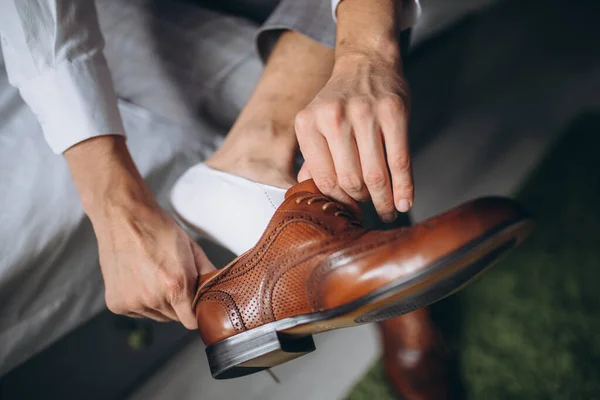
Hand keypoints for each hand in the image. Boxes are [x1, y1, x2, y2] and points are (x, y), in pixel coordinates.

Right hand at [93, 199, 214, 328]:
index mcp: (176, 286)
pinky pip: (137, 312)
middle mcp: (153, 299)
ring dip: (158, 303)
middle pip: (175, 318)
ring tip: (153, 275)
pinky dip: (139, 301)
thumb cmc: (158, 229)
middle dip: (178, 304)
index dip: (196, 312)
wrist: (124, 216)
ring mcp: (132, 302)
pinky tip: (138, 278)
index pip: (192, 321)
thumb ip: (208, 274)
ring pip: (156, 315)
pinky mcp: (116, 304)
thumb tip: (220, 291)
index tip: (195, 303)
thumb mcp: (192, 248)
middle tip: (171, 278)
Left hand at [295, 51, 412, 222]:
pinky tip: (405, 202)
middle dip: (361, 201)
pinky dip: (404, 187)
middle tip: (369, 209)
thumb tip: (307, 190)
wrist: (367, 61)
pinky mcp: (394, 113)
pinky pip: (400, 161)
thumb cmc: (341, 100)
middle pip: (350, 180)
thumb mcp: (316, 123)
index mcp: (308, 123)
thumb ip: (313, 156)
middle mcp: (333, 118)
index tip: (348, 210)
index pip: (324, 178)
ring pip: (376, 174)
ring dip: (384, 201)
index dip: (338, 201)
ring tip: (388, 211)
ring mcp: (365, 114)